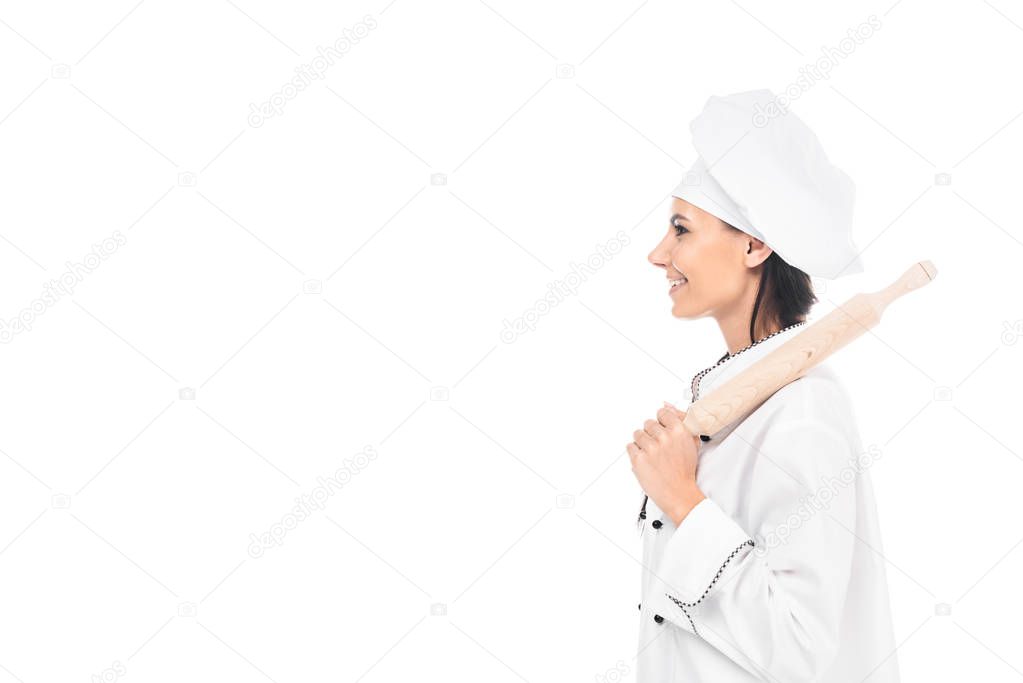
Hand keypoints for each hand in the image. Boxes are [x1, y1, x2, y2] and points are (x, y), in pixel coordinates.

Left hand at [627, 402, 705, 525]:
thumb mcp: (691, 443)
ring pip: (637, 434)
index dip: (661, 422)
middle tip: (658, 447)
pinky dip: (635, 453)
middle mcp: (664, 437)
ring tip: (652, 455)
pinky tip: (645, 460)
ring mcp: (650, 448)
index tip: (662, 429)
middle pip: (648, 423)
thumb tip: (667, 405)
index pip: (662, 413)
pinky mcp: (638, 459)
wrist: (679, 493)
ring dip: (642, 443)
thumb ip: (680, 421)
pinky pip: (630, 447)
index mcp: (679, 431)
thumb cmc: (685, 471)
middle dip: (651, 434)